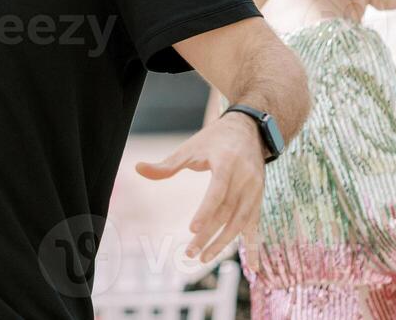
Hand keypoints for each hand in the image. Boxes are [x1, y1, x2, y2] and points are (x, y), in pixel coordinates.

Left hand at [135, 111, 265, 267]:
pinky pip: (255, 224)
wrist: (248, 130)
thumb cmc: (214, 139)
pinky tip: (252, 266)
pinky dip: (252, 245)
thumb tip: (137, 168)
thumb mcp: (190, 147)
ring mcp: (254, 189)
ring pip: (240, 222)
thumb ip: (167, 164)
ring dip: (223, 243)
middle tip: (190, 253)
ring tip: (204, 258)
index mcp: (226, 162)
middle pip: (226, 211)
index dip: (205, 211)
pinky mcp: (258, 198)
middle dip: (209, 235)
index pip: (217, 191)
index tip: (192, 229)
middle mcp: (244, 178)